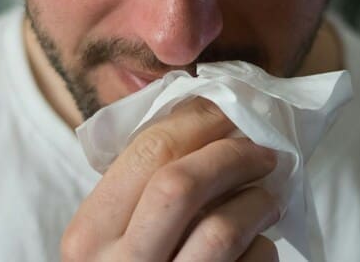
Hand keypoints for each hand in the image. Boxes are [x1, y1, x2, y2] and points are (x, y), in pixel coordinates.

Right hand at [61, 97, 280, 260]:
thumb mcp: (114, 239)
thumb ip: (141, 191)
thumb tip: (208, 120)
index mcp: (88, 235)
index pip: (146, 152)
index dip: (200, 121)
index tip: (231, 111)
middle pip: (179, 184)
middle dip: (232, 155)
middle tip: (265, 150)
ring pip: (220, 230)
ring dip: (257, 202)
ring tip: (271, 196)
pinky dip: (264, 251)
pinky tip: (259, 246)